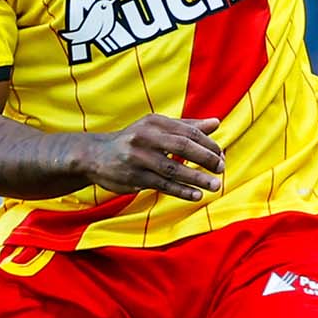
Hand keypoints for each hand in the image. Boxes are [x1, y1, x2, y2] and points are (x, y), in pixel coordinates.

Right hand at [85, 114, 224, 201]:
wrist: (96, 156)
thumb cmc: (135, 140)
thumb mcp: (157, 128)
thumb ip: (187, 126)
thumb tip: (216, 123)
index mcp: (154, 122)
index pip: (188, 131)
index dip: (207, 144)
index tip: (221, 155)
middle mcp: (145, 137)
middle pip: (182, 146)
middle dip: (205, 158)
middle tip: (221, 168)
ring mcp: (138, 158)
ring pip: (173, 169)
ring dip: (196, 178)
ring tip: (214, 185)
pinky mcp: (134, 177)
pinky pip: (162, 185)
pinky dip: (181, 191)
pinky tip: (196, 195)